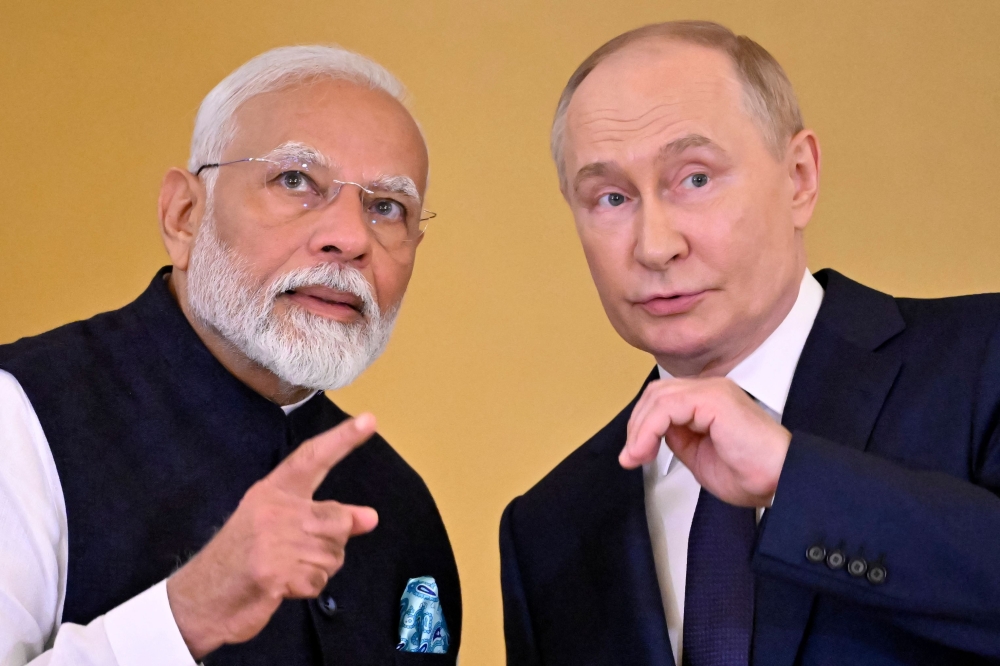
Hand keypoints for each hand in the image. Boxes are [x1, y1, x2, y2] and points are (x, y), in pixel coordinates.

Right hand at [166, 414, 379, 658]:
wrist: (201, 599)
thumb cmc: (242, 559)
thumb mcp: (280, 528)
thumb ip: (324, 519)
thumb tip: (371, 518)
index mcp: (272, 491)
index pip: (312, 458)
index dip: (342, 439)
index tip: (369, 420)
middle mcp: (274, 509)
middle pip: (338, 520)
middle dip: (331, 543)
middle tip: (298, 555)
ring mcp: (272, 541)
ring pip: (333, 554)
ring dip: (318, 569)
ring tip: (286, 569)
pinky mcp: (272, 572)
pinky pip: (318, 581)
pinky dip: (306, 589)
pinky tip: (282, 587)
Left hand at [620, 378, 790, 506]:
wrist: (780, 482)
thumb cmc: (751, 473)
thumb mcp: (698, 456)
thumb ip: (677, 439)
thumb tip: (653, 434)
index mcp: (709, 401)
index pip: (662, 399)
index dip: (641, 425)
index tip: (632, 456)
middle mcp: (711, 389)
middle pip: (656, 394)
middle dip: (636, 426)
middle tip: (631, 457)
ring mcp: (713, 391)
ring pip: (658, 398)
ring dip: (640, 429)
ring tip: (636, 456)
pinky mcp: (714, 399)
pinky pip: (667, 406)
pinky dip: (649, 429)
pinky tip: (646, 450)